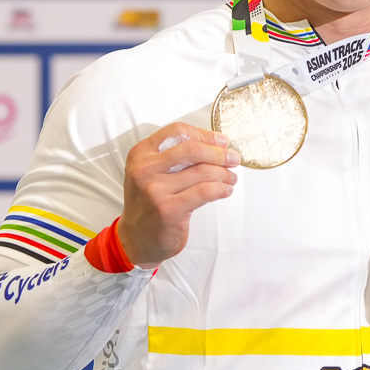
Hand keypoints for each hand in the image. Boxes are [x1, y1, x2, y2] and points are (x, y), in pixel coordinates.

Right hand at [114, 123, 239, 267]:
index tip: (221, 140)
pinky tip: (225, 190)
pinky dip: (221, 189)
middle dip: (219, 153)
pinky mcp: (169, 209)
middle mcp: (145, 170)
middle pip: (192, 149)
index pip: (177, 132)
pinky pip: (204, 192)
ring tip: (231, 177)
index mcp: (141, 154)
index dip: (204, 134)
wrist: (136, 238)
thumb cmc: (149, 204)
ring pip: (202, 172)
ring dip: (224, 173)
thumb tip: (215, 145)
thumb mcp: (151, 173)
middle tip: (233, 158)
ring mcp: (155, 190)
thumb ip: (174, 156)